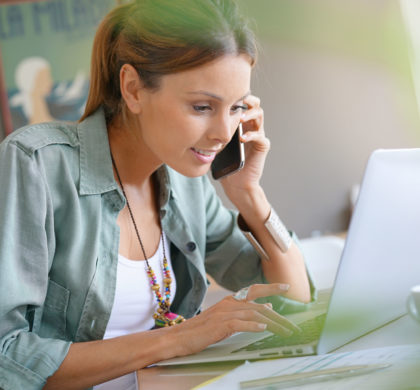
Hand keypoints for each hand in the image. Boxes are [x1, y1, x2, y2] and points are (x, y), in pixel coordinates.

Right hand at [168, 283, 300, 356]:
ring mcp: (225, 313)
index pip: (254, 290)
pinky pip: (241, 324)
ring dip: (273, 324)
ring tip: (286, 332)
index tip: (286, 286)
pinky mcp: (220, 325)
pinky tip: (264, 329)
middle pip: (259, 305)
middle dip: (279, 316)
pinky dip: (254, 326)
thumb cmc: (202, 329)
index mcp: (231, 300)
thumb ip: (244, 312)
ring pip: (255, 315)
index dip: (271, 287)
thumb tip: (267, 308)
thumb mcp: (226, 318)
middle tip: (293, 325)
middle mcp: (229, 303)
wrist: (180, 336)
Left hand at [220, 94, 268, 194]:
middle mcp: (251, 126)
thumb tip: (193, 119)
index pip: (242, 103)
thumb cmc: (224, 164)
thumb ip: (210, 132)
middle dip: (247, 100)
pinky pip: (260, 136)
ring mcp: (258, 135)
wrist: (236, 183)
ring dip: (250, 114)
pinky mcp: (262, 146)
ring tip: (240, 118)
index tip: (224, 95)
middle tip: (237, 100)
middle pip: (254, 104)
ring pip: (259, 116)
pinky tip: (242, 138)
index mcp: (240, 124)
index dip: (235, 97)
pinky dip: (251, 135)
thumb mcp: (214, 143)